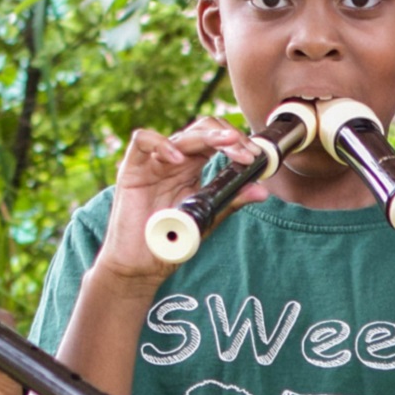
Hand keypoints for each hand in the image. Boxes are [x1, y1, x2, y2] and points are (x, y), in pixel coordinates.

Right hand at [93, 116, 264, 282]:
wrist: (141, 264)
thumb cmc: (171, 241)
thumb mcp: (207, 219)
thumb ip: (231, 201)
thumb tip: (263, 190)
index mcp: (192, 167)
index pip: (217, 140)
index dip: (238, 143)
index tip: (254, 157)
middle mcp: (175, 161)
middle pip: (203, 130)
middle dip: (229, 137)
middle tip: (246, 153)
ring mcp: (154, 163)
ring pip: (181, 135)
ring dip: (207, 137)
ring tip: (227, 146)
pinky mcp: (132, 170)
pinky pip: (142, 142)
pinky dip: (162, 145)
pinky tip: (179, 160)